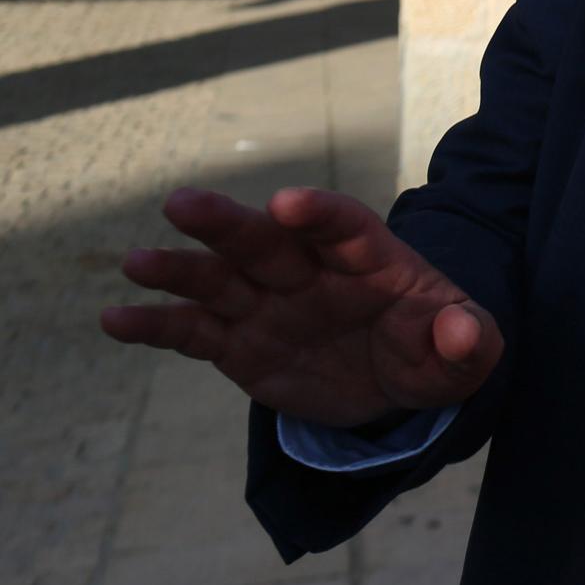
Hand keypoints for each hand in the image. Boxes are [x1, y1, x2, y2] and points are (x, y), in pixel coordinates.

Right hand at [98, 187, 502, 425]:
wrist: (398, 382)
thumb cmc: (436, 352)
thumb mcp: (468, 353)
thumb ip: (470, 341)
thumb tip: (465, 335)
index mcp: (372, 260)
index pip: (344, 227)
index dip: (318, 214)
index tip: (288, 203)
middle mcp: (311, 271)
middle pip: (266, 241)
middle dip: (228, 222)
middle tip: (182, 203)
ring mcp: (270, 304)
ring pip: (219, 279)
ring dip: (180, 268)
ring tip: (138, 262)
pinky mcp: (239, 343)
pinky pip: (193, 331)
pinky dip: (156, 325)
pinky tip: (115, 319)